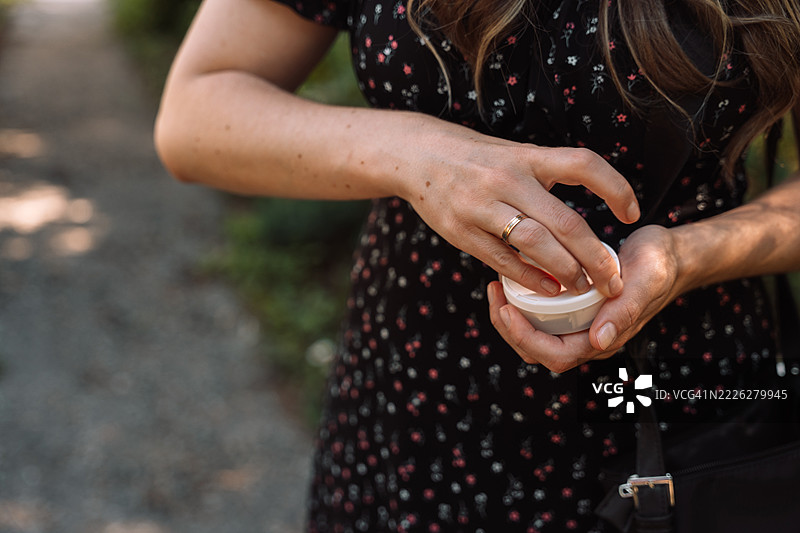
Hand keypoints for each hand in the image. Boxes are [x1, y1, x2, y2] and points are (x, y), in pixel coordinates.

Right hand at [402, 118, 639, 297]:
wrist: (418, 156)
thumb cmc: (475, 159)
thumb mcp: (513, 155)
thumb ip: (546, 178)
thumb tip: (582, 217)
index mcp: (527, 157)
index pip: (584, 165)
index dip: (615, 188)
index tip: (631, 214)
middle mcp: (508, 179)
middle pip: (566, 222)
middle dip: (596, 257)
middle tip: (613, 280)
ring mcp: (482, 206)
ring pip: (535, 244)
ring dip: (565, 271)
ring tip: (582, 288)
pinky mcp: (462, 231)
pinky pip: (502, 259)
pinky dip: (529, 278)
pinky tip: (547, 289)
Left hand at [487, 225, 684, 372]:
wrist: (671, 253)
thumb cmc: (661, 265)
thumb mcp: (646, 281)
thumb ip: (624, 311)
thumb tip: (598, 341)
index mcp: (604, 339)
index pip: (554, 355)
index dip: (525, 338)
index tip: (506, 309)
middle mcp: (588, 337)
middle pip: (536, 350)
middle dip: (508, 328)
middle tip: (493, 295)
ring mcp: (580, 324)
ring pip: (535, 334)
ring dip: (510, 317)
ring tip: (496, 288)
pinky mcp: (574, 309)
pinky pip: (540, 316)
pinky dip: (521, 302)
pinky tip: (512, 279)